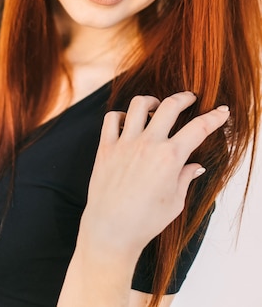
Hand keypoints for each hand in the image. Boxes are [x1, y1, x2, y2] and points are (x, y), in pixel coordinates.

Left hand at [79, 91, 228, 260]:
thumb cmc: (145, 221)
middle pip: (170, 106)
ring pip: (139, 104)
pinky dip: (121, 115)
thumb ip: (185, 177)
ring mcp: (125, 143)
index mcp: (170, 158)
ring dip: (151, 101)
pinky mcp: (106, 147)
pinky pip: (112, 118)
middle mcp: (148, 145)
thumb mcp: (175, 201)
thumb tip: (195, 166)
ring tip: (156, 106)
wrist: (111, 230)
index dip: (214, 118)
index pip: (199, 129)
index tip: (221, 112)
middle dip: (184, 98)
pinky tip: (127, 123)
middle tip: (190, 98)